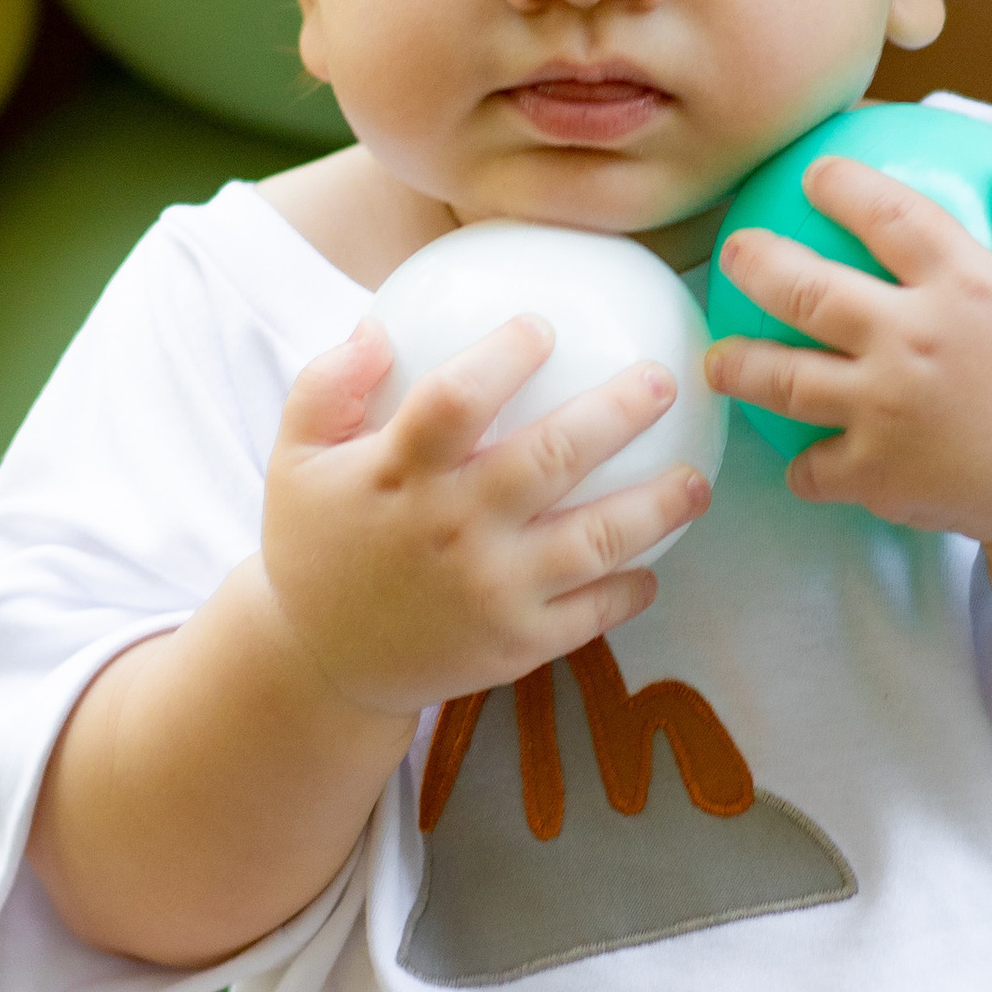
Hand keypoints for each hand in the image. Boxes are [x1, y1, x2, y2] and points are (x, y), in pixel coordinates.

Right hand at [259, 314, 709, 721]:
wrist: (317, 664)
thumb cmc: (315, 545)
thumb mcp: (296, 459)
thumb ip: (327, 386)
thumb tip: (377, 326)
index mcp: (398, 475)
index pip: (456, 398)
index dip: (503, 356)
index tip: (542, 327)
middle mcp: (452, 529)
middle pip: (550, 459)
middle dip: (617, 413)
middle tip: (662, 382)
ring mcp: (491, 592)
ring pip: (595, 540)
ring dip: (657, 507)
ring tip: (696, 481)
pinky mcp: (515, 645)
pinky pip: (592, 613)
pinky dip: (632, 589)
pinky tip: (654, 565)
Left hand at [706, 149, 991, 540]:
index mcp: (962, 284)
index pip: (884, 211)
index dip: (840, 183)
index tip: (816, 174)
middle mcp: (911, 340)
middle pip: (803, 289)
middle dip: (754, 260)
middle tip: (735, 251)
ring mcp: (886, 410)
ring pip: (783, 378)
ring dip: (738, 363)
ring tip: (718, 358)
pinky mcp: (877, 473)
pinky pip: (814, 467)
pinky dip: (801, 465)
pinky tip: (797, 458)